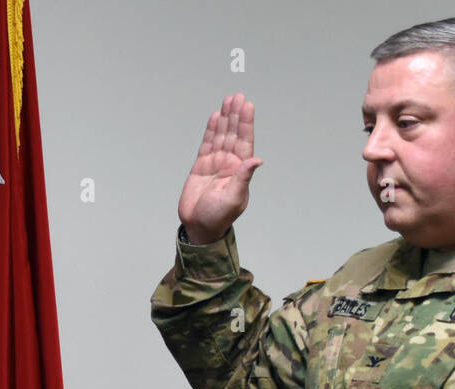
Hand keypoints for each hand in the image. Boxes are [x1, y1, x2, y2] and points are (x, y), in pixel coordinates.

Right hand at [178, 93, 263, 244]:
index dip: (246, 123)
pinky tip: (215, 117)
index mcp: (240, 171)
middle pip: (234, 134)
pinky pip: (208, 143)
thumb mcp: (233, 199)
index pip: (245, 142)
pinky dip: (211, 130)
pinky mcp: (201, 165)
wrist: (198, 226)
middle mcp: (229, 164)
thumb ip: (243, 178)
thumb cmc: (218, 217)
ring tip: (228, 101)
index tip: (247, 106)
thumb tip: (256, 160)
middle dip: (236, 115)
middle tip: (237, 97)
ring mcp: (215, 163)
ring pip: (222, 136)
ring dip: (225, 118)